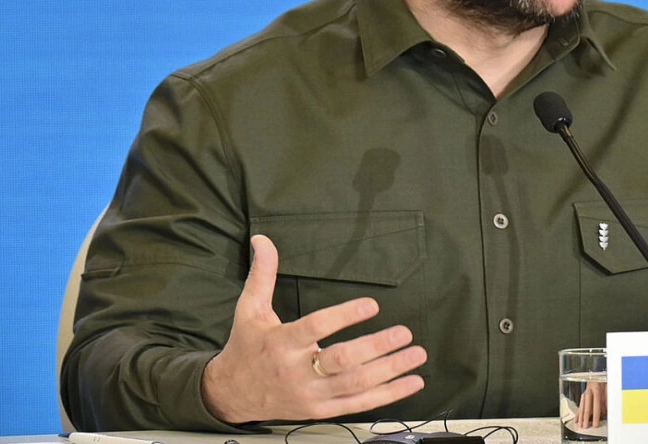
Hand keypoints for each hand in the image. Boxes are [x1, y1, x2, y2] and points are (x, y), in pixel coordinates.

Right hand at [201, 234, 426, 423]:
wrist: (232, 395)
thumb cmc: (246, 347)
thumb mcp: (249, 309)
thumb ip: (262, 274)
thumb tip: (262, 238)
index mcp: (282, 343)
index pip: (316, 328)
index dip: (344, 317)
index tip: (372, 304)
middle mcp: (298, 372)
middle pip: (342, 361)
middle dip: (375, 347)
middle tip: (403, 332)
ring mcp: (312, 395)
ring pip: (355, 384)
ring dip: (390, 370)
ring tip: (416, 353)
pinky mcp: (322, 410)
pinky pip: (360, 404)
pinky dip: (389, 394)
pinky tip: (412, 382)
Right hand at [576, 380, 606, 430]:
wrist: (597, 377)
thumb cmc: (604, 384)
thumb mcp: (608, 390)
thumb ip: (607, 400)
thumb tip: (608, 411)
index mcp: (596, 390)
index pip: (596, 405)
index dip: (596, 416)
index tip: (595, 424)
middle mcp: (588, 392)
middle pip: (587, 407)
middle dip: (586, 418)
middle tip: (585, 426)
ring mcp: (584, 394)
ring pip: (582, 407)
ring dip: (581, 417)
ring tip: (580, 425)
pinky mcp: (582, 397)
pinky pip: (579, 406)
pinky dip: (578, 413)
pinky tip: (576, 419)